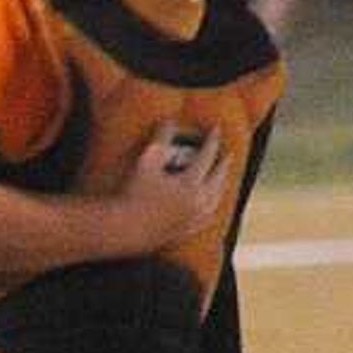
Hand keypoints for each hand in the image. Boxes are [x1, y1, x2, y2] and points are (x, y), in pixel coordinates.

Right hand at [111, 124, 230, 256]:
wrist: (125, 229)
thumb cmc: (134, 193)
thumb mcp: (147, 161)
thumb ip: (161, 139)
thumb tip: (169, 121)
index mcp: (191, 183)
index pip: (208, 156)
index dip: (213, 140)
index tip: (216, 129)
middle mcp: (198, 202)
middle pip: (218, 179)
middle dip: (224, 164)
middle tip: (227, 153)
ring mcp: (195, 219)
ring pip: (216, 199)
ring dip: (222, 185)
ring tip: (222, 178)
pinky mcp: (188, 231)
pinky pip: (208, 217)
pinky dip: (213, 207)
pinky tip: (210, 206)